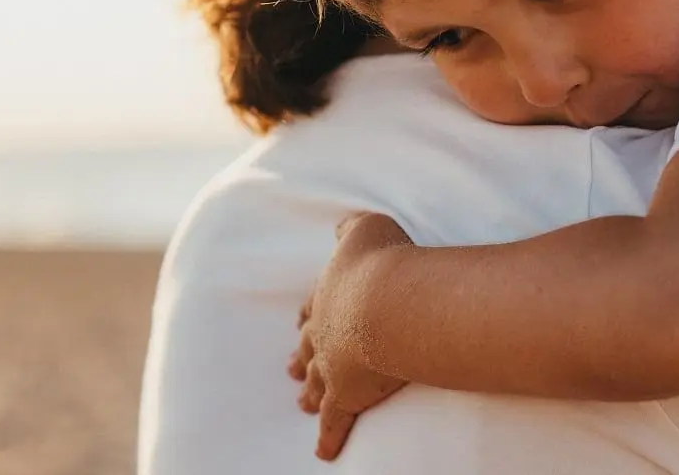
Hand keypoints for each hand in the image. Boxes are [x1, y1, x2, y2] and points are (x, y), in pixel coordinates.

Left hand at [288, 212, 414, 459]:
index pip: (314, 307)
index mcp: (328, 295)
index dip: (310, 315)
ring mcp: (332, 366)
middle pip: (307, 347)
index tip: (301, 322)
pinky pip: (334, 422)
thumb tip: (342, 227)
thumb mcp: (366, 228)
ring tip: (301, 402)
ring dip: (309, 392)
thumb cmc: (383, 261)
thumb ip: (352, 227)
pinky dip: (329, 437)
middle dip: (300, 357)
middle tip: (290, 368)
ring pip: (315, 383)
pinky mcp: (346, 396)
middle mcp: (324, 331)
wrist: (388, 301)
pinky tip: (324, 452)